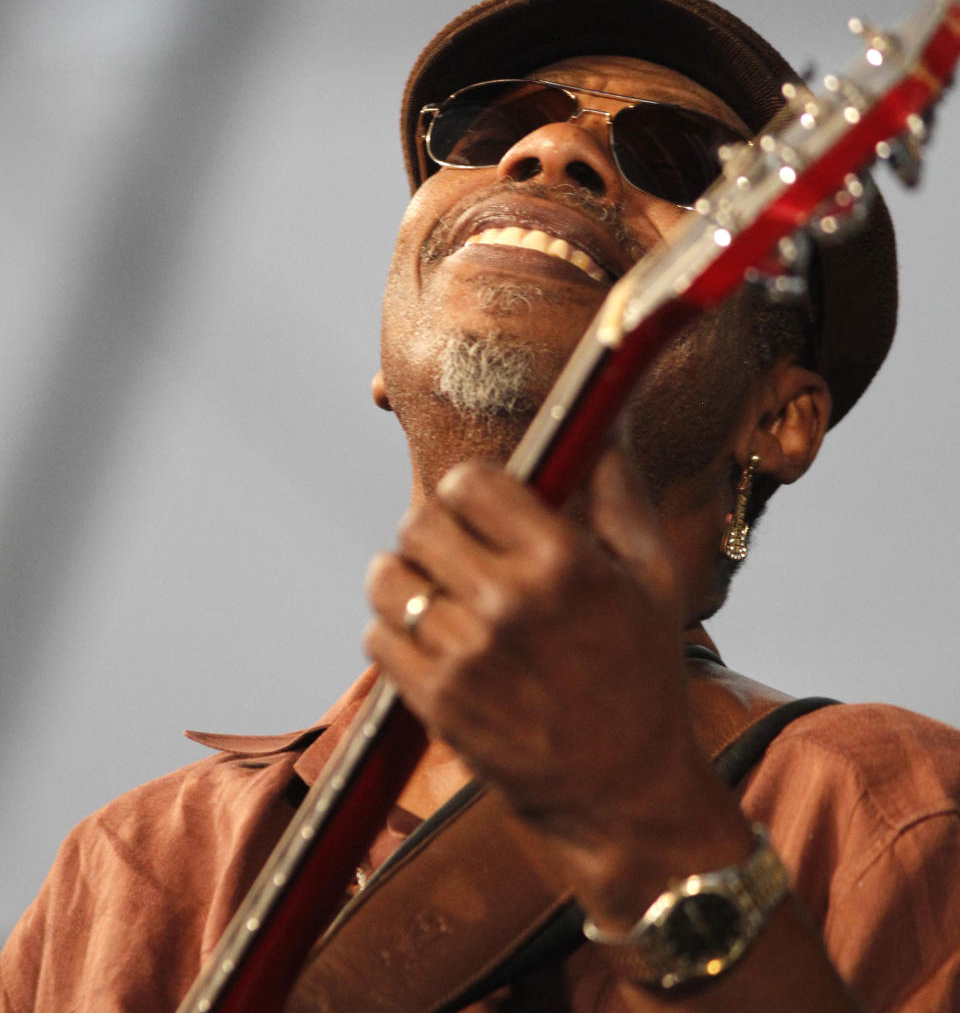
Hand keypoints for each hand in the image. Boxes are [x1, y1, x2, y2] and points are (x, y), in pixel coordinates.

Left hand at [365, 447, 715, 863]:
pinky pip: (376, 637)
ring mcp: (466, 657)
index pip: (471, 482)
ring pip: (387, 577)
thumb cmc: (643, 675)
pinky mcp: (436, 705)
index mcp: (563, 563)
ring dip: (406, 578)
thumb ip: (619, 490)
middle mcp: (509, 604)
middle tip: (459, 550)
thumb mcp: (652, 576)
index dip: (474, 488)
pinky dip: (394, 632)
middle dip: (436, 529)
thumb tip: (605, 421)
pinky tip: (433, 639)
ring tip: (440, 593)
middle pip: (419, 522)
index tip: (485, 505)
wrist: (625, 793)